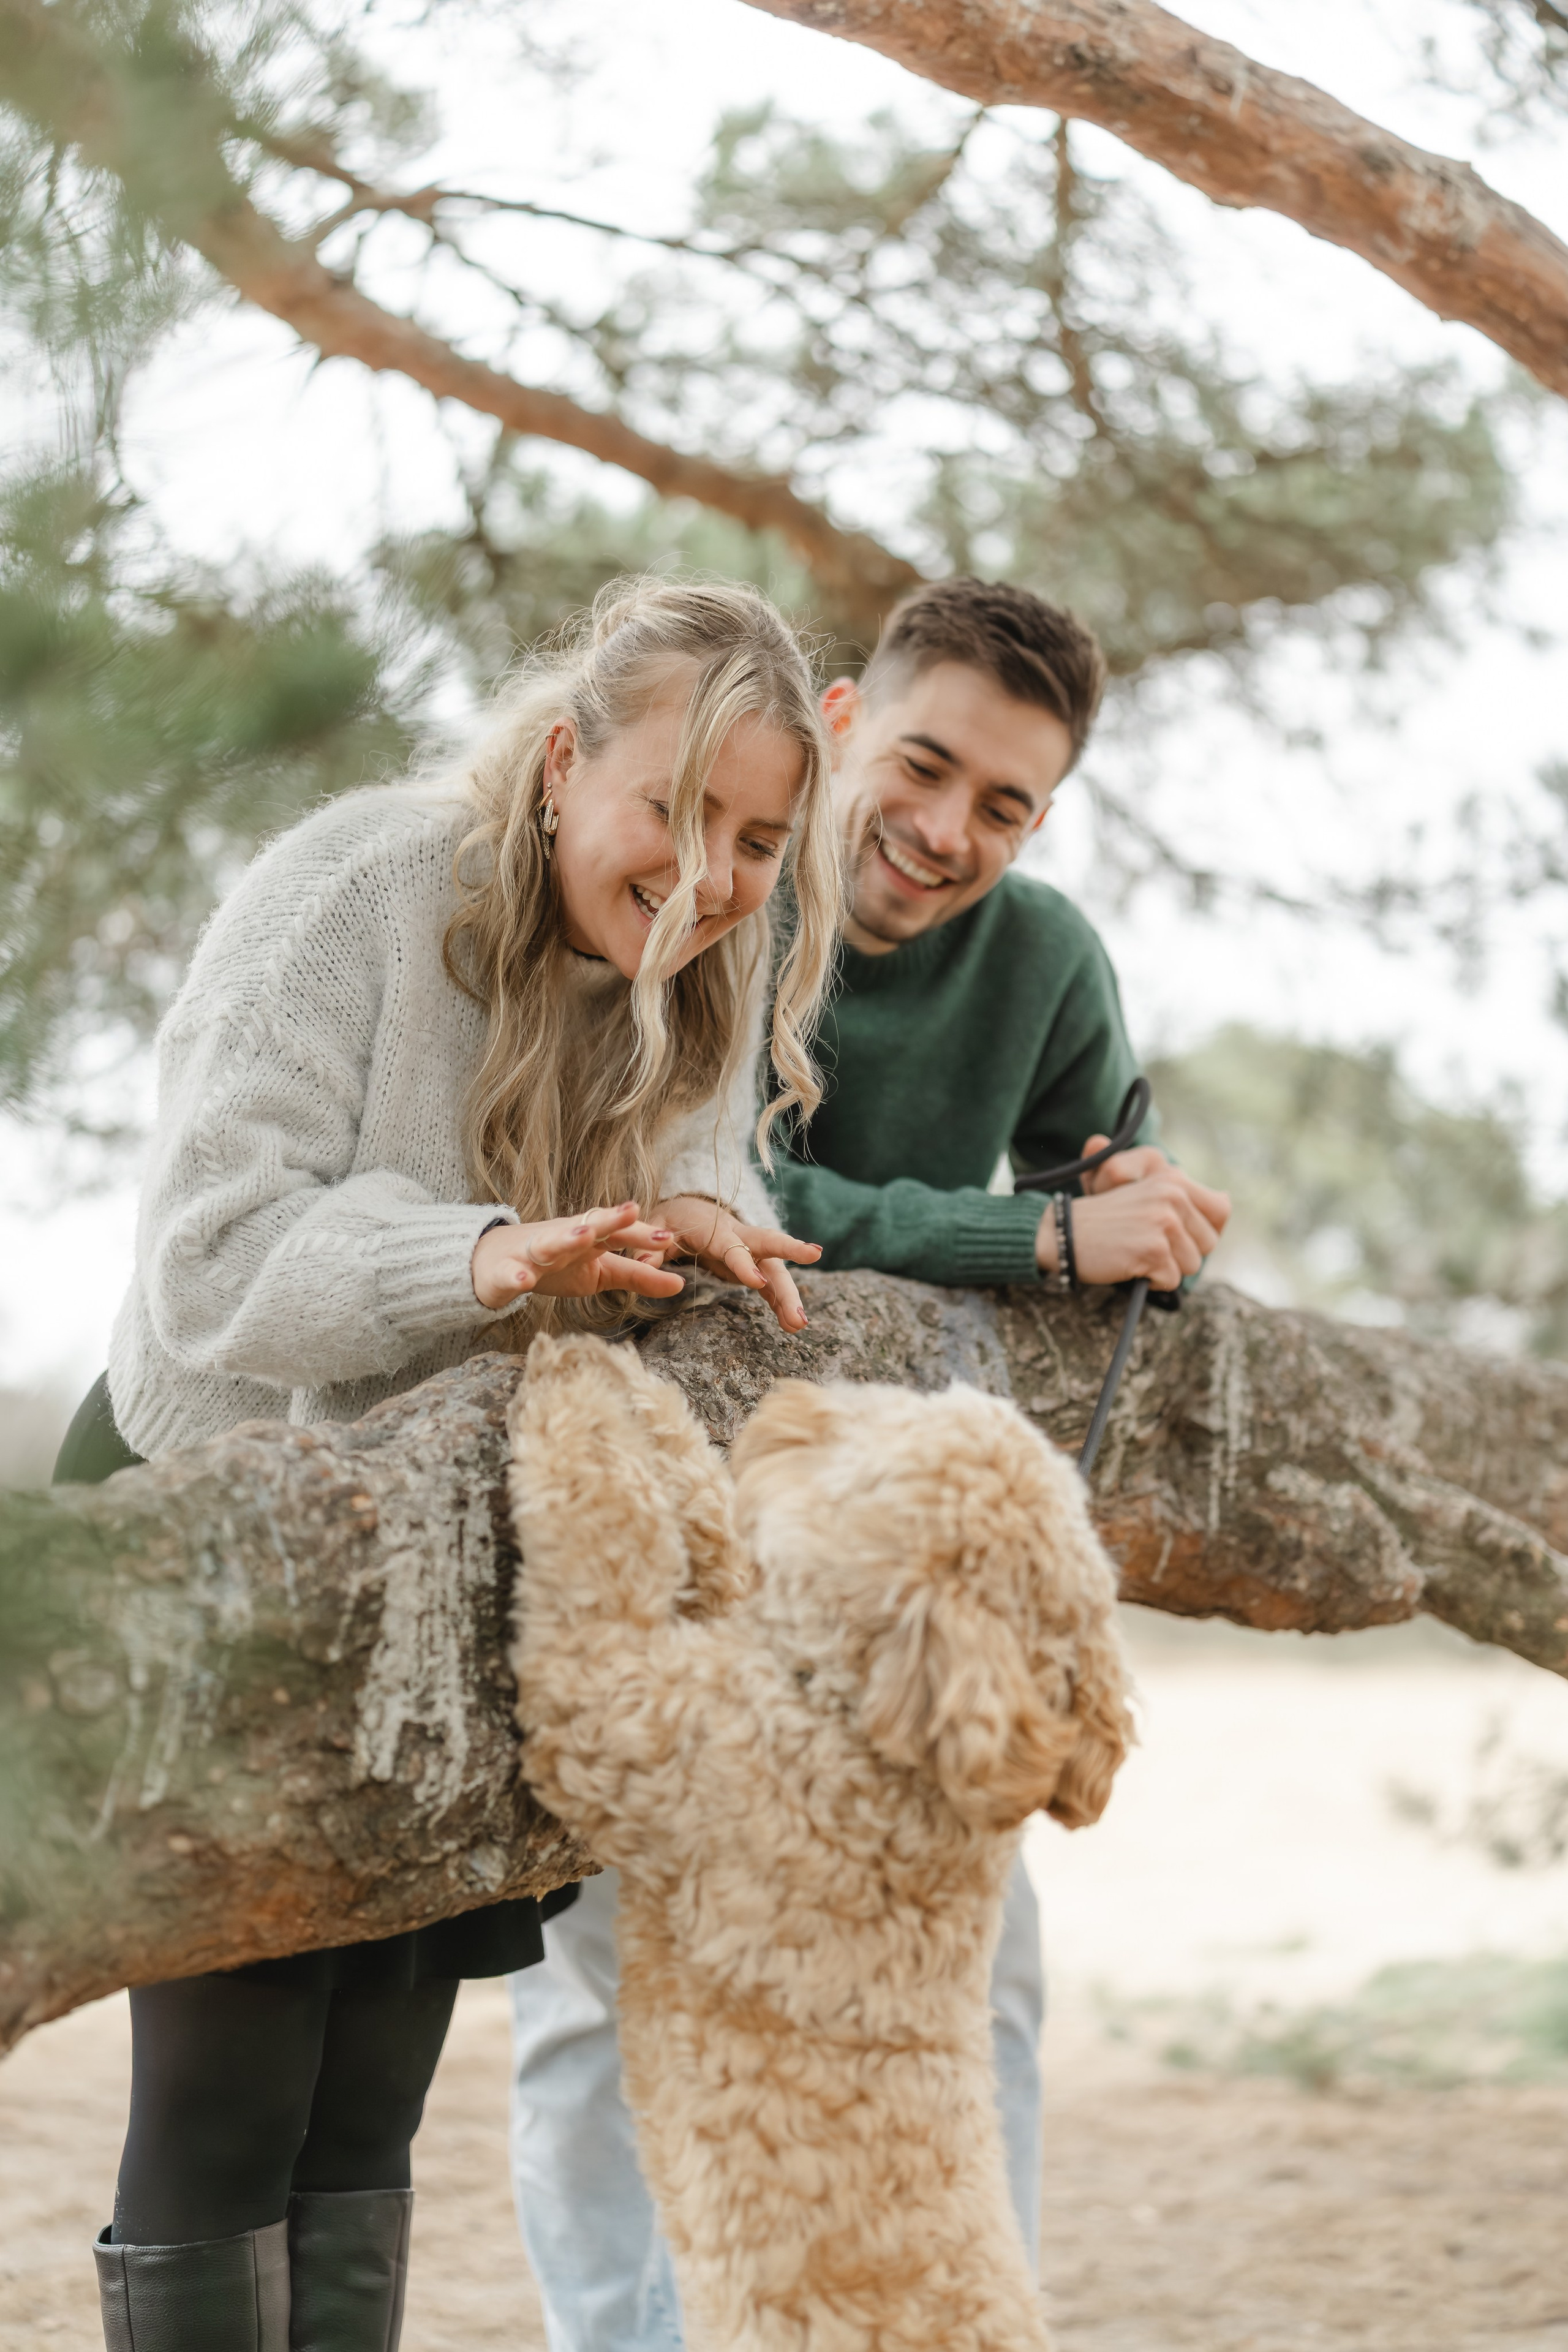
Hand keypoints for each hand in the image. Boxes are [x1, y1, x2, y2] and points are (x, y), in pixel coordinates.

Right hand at [471, 1204, 686, 1312]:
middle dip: (608, 1219)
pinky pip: (510, 1273)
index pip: (617, 1232)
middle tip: (632, 1211)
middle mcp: (561, 1238)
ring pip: (548, 1243)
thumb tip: (682, 1284)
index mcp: (586, 1237)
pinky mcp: (504, 1272)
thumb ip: (639, 1275)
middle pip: (586, 1226)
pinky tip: (525, 1279)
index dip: (640, 1234)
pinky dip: (516, 1275)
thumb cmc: (555, 1264)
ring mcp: (531, 1253)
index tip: (669, 1238)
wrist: (492, 1263)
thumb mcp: (601, 1272)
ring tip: (584, 1236)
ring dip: (566, 1238)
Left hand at [652, 1195, 821, 1333]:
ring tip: (800, 1324)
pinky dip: (782, 1304)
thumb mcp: (656, 1228)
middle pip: (769, 1242)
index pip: (732, 1247)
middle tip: (814, 1256)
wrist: (691, 1209)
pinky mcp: (755, 1266)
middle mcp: (739, 1237)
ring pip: (776, 1269)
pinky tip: (793, 1325)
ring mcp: (751, 1252)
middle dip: (791, 1250)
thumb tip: (641, 1263)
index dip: (744, 1264)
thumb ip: (650, 1246)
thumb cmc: (672, 1219)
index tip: (757, 1282)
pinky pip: (772, 1286)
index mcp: (715, 1229)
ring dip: (789, 1295)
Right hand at [1036, 1142, 1229, 1291]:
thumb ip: (1185, 1200)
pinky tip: (1129, 1265)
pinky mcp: (1154, 1249)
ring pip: (1192, 1265)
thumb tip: (1226, 1203)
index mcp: (1173, 1180)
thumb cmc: (1107, 1222)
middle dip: (1182, 1253)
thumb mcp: (1149, 1198)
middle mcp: (1173, 1196)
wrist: (1063, 1233)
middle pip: (1208, 1244)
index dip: (1205, 1230)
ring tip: (1137, 1253)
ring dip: (1166, 1268)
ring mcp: (1164, 1222)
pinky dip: (1151, 1281)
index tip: (1180, 1235)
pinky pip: (1171, 1281)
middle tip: (1148, 1245)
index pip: (1221, 1209)